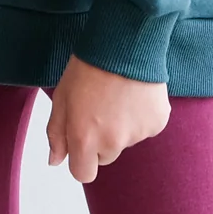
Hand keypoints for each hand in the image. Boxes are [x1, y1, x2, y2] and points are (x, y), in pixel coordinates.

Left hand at [45, 56, 170, 183]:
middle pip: (105, 156)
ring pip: (126, 141)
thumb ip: (56, 132)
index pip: (83, 173)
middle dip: (101, 139)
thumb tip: (56, 160)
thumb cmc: (88, 65)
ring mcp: (137, 134)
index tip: (82, 137)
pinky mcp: (157, 123)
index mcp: (84, 138)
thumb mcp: (62, 96)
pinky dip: (141, 116)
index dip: (81, 157)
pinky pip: (146, 128)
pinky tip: (135, 92)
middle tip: (100, 106)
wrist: (123, 40)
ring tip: (118, 93)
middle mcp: (112, 142)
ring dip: (122, 126)